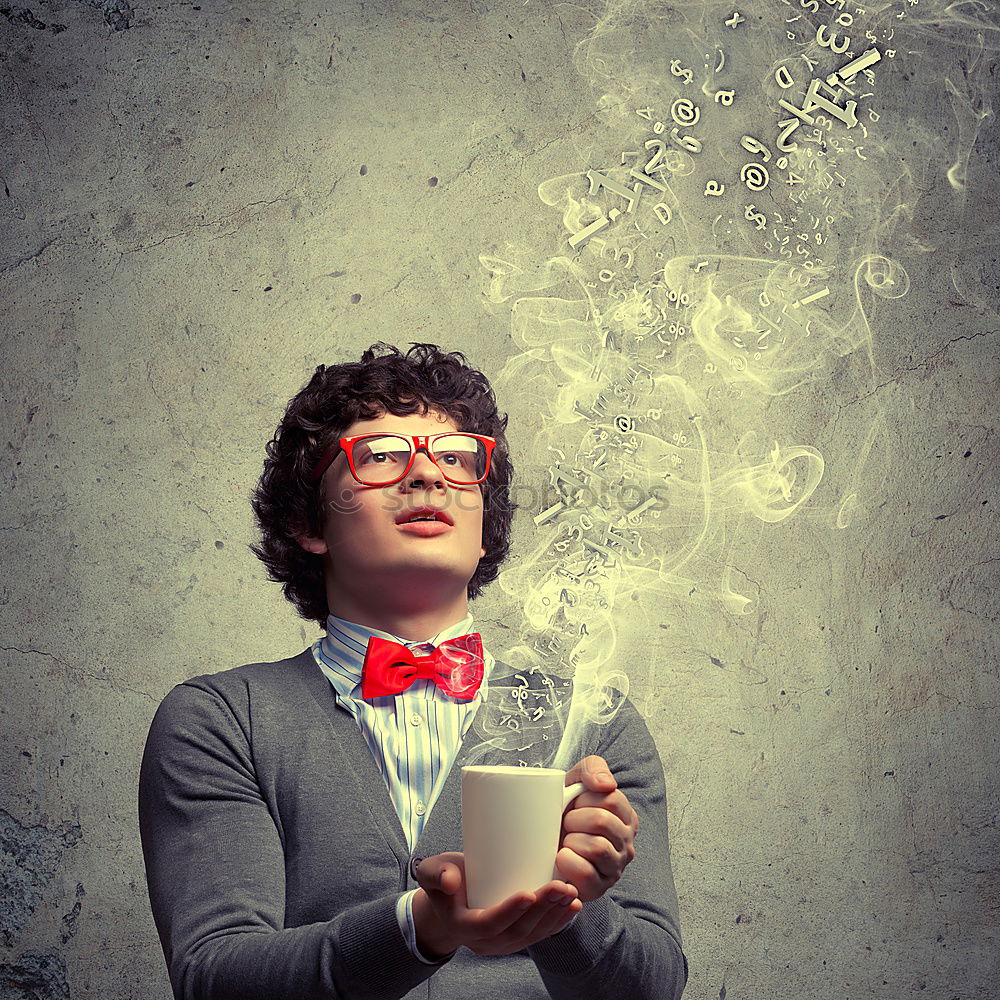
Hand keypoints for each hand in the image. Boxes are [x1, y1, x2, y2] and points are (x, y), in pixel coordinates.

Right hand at [412, 852, 581, 957]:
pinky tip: (573, 907)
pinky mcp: (516, 937)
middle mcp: (485, 942)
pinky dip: (558, 922)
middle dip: (542, 909)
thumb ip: (436, 873)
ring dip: (554, 915)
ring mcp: (503, 943)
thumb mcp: (432, 872)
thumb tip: (451, 880)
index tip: (529, 893)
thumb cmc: (443, 879)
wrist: (450, 897)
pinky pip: (539, 934)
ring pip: (532, 934)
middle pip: (517, 930)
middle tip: (561, 887)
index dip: (510, 911)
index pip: (489, 924)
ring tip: (571, 893)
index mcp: (463, 927)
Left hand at [555, 754, 638, 902]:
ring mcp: (615, 869)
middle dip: (574, 819)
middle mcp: (627, 844)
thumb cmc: (562, 810)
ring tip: (564, 841)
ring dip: (571, 841)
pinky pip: (587, 874)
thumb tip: (606, 784)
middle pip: (602, 822)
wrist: (541, 841)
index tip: (574, 803)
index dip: (584, 799)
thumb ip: (594, 768)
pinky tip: (561, 858)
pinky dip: (568, 863)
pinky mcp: (599, 889)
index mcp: (626, 817)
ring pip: (597, 848)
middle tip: (565, 823)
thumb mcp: (576, 780)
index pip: (611, 799)